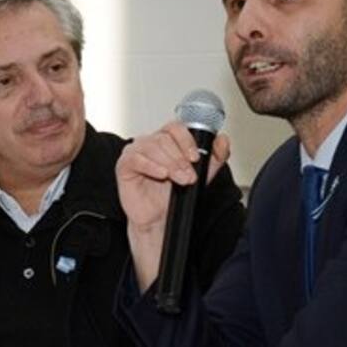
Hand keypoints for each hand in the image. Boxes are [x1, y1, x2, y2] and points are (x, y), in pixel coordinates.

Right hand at [116, 123, 229, 289]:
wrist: (159, 218)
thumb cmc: (175, 194)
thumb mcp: (203, 174)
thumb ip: (215, 156)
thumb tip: (223, 140)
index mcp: (167, 139)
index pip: (175, 127)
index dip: (187, 140)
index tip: (196, 158)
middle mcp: (150, 142)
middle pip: (164, 138)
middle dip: (180, 158)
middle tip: (189, 176)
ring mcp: (135, 152)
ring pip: (151, 146)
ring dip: (169, 163)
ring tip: (178, 179)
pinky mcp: (124, 165)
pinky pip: (135, 158)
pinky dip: (150, 165)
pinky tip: (161, 174)